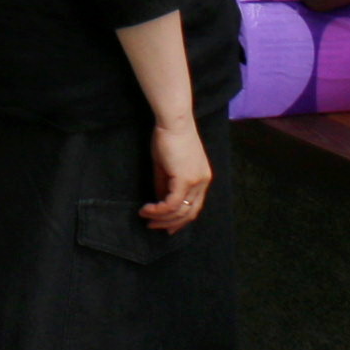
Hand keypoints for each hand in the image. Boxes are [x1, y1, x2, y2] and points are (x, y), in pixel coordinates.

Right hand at [143, 117, 212, 233]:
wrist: (173, 122)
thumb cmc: (168, 137)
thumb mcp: (165, 166)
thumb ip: (165, 185)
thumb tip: (160, 202)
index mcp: (202, 178)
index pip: (194, 206)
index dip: (180, 219)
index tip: (166, 226)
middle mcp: (203, 182)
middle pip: (190, 213)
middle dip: (171, 223)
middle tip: (154, 227)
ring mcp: (196, 182)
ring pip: (180, 211)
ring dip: (162, 218)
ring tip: (146, 218)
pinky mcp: (185, 179)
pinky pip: (172, 203)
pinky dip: (159, 209)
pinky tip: (147, 209)